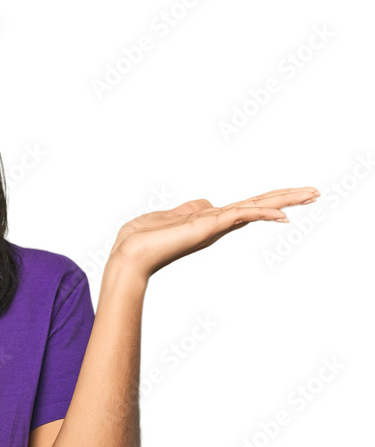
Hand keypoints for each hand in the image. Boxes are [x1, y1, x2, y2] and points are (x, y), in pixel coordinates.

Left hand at [108, 186, 319, 278]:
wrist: (129, 255)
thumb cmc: (141, 239)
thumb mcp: (169, 216)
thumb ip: (190, 210)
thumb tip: (207, 204)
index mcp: (209, 220)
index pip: (245, 207)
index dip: (268, 201)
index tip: (292, 195)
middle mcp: (217, 224)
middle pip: (257, 207)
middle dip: (286, 199)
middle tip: (316, 192)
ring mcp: (215, 226)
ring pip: (255, 208)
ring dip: (283, 201)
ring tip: (311, 194)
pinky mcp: (208, 227)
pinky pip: (240, 215)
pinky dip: (260, 213)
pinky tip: (281, 214)